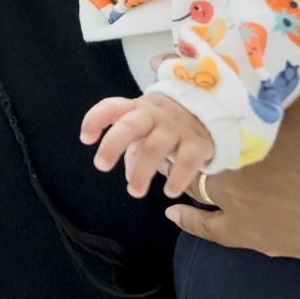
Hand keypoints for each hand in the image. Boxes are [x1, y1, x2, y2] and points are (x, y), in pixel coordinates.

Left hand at [81, 91, 214, 198]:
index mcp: (137, 108)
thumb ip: (134, 150)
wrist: (213, 111)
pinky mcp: (199, 142)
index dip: (96, 119)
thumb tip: (130, 176)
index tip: (86, 138)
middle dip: (112, 144)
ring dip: (142, 172)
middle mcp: (155, 115)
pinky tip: (169, 192)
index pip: (112, 107)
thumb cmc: (168, 123)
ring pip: (155, 147)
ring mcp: (177, 127)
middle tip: (101, 166)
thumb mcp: (148, 129)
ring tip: (134, 191)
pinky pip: (187, 161)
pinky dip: (177, 178)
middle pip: (130, 125)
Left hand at [166, 35, 299, 263]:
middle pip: (196, 137)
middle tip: (171, 110)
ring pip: (195, 178)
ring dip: (184, 165)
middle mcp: (240, 160)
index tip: (168, 64)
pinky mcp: (251, 233)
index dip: (191, 79)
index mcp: (258, 121)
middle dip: (182, 122)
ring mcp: (242, 200)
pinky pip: (208, 227)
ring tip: (174, 152)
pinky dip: (189, 219)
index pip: (211, 94)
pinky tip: (174, 210)